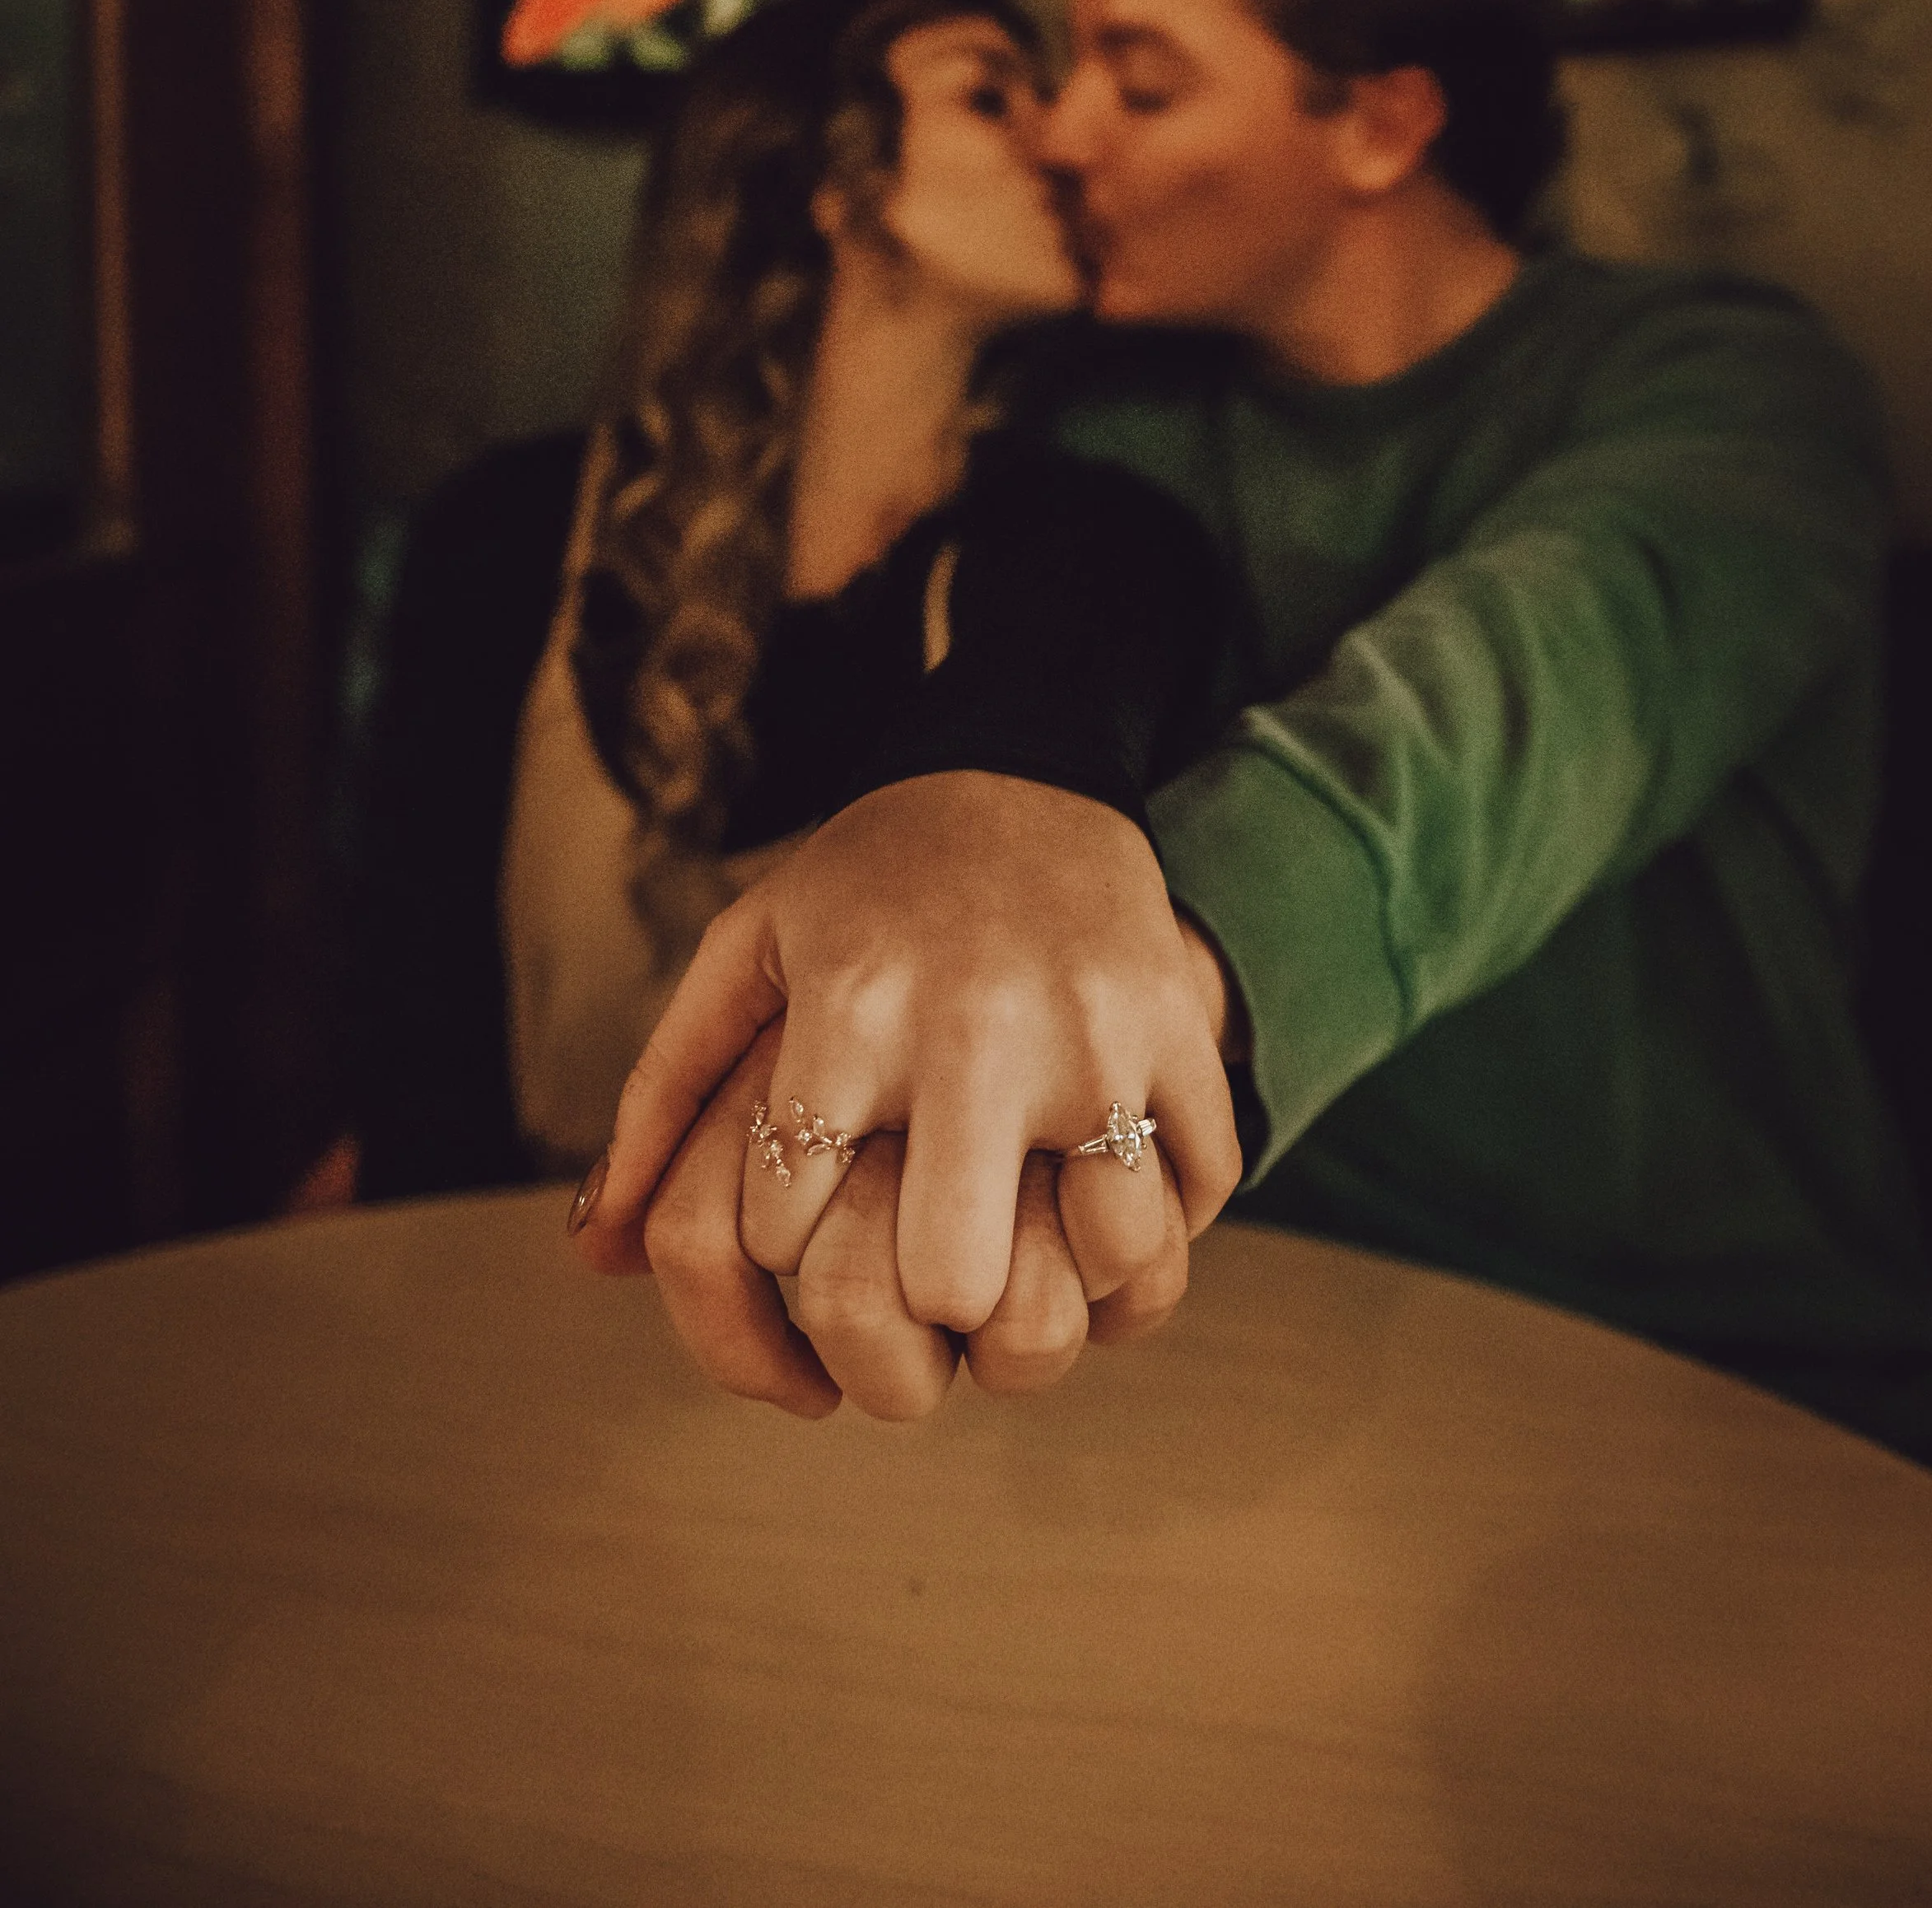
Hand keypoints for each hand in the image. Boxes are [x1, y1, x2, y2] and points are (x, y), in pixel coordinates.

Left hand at [576, 772, 1241, 1398]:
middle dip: (932, 1311)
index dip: (793, 1255)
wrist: (1018, 770)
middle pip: (953, 1283)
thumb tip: (589, 1257)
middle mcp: (972, 1028)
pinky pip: (1191, 1197)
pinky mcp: (1178, 1033)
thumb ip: (663, 1098)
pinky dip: (1156, 1228)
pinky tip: (1100, 1202)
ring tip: (1026, 1251)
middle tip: (928, 1276)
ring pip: (1102, 1259)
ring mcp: (1092, 1035)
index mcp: (848, 1011)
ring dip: (1067, 1284)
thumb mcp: (747, 956)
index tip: (813, 1214)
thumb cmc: (866, 886)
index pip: (791, 1235)